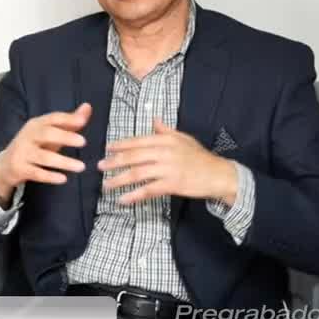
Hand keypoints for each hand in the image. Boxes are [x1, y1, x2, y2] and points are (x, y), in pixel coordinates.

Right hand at [0, 103, 91, 204]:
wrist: (5, 164)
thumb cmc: (34, 146)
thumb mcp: (49, 132)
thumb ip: (69, 122)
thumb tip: (88, 107)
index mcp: (36, 125)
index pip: (52, 118)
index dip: (67, 119)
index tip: (82, 121)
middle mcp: (28, 136)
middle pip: (46, 134)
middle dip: (64, 137)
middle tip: (83, 142)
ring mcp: (22, 153)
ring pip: (43, 157)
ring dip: (63, 162)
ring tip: (81, 167)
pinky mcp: (20, 169)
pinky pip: (36, 173)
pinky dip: (50, 176)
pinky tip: (63, 179)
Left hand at [99, 118, 237, 204]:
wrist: (219, 174)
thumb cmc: (199, 157)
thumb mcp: (184, 139)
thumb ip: (166, 130)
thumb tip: (153, 119)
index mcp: (166, 139)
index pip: (138, 141)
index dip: (121, 145)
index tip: (107, 148)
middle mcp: (165, 152)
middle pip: (133, 157)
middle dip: (114, 162)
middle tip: (100, 166)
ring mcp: (168, 168)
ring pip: (137, 174)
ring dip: (119, 180)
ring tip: (106, 185)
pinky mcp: (172, 184)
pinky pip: (148, 190)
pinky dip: (133, 196)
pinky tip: (122, 200)